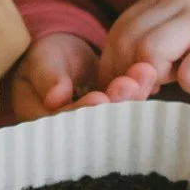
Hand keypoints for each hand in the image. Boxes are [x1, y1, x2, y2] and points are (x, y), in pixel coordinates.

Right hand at [10, 33, 166, 119]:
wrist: (66, 58)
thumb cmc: (47, 58)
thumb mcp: (42, 60)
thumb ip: (48, 77)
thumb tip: (55, 97)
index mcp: (43, 122)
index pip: (62, 122)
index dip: (82, 111)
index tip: (99, 96)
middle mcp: (70, 131)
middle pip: (93, 124)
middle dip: (113, 104)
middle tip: (127, 84)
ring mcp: (96, 125)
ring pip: (113, 116)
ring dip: (130, 96)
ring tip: (142, 72)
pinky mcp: (114, 117)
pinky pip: (126, 106)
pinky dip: (138, 89)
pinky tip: (147, 73)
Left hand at [100, 0, 189, 95]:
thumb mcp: (175, 39)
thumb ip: (142, 53)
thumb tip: (111, 89)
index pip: (118, 32)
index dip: (114, 67)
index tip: (127, 87)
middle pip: (129, 43)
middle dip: (134, 75)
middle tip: (154, 89)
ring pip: (152, 53)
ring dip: (161, 78)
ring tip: (179, 78)